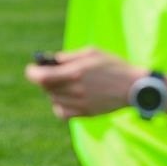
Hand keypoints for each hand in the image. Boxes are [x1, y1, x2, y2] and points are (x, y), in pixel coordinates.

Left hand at [25, 47, 140, 120]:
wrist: (134, 87)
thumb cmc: (113, 66)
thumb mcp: (91, 53)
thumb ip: (68, 57)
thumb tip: (50, 60)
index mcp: (75, 72)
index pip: (40, 77)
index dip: (32, 72)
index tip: (32, 68)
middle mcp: (75, 90)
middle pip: (45, 88)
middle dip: (45, 79)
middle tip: (52, 73)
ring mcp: (80, 104)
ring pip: (52, 99)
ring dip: (54, 91)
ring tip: (66, 83)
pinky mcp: (85, 113)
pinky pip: (61, 112)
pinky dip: (59, 105)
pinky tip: (67, 97)